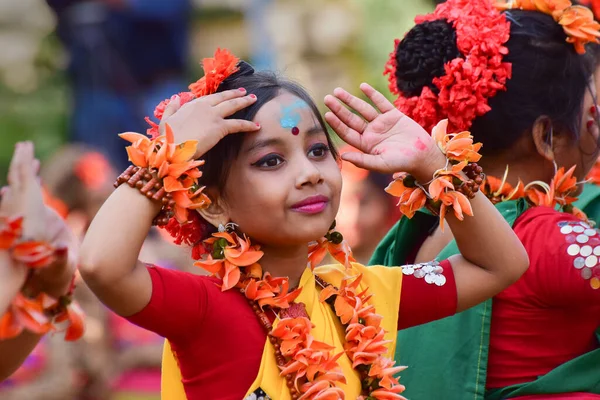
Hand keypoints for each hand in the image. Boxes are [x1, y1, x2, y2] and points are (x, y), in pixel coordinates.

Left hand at [3, 142, 75, 297]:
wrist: (23, 279)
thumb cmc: (48, 270)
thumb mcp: (57, 264)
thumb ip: (61, 257)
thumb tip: (63, 249)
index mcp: (29, 216)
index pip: (26, 184)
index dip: (26, 166)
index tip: (28, 151)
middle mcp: (19, 212)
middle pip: (17, 179)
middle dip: (21, 161)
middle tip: (24, 145)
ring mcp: (15, 215)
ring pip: (15, 186)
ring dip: (21, 171)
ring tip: (27, 158)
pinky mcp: (16, 220)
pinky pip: (17, 195)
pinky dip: (21, 184)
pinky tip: (26, 180)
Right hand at [159, 88, 260, 158]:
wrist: (173, 148)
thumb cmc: (167, 138)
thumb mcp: (165, 120)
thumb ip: (172, 107)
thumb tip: (176, 97)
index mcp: (192, 104)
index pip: (210, 97)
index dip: (220, 95)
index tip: (227, 93)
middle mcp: (204, 106)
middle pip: (224, 97)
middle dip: (235, 94)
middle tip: (245, 92)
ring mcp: (213, 116)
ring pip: (233, 106)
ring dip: (244, 101)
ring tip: (254, 99)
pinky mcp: (220, 127)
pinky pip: (238, 124)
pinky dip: (249, 125)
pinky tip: (257, 126)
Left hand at [324, 83, 445, 181]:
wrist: (423, 156)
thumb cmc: (401, 163)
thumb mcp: (380, 163)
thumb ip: (362, 160)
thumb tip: (343, 156)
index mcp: (366, 145)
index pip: (347, 132)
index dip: (337, 124)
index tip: (327, 114)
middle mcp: (371, 133)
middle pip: (351, 119)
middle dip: (339, 109)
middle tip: (327, 98)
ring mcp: (382, 123)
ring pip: (363, 109)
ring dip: (350, 100)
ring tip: (337, 91)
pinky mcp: (394, 115)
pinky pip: (381, 102)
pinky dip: (372, 94)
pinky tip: (362, 87)